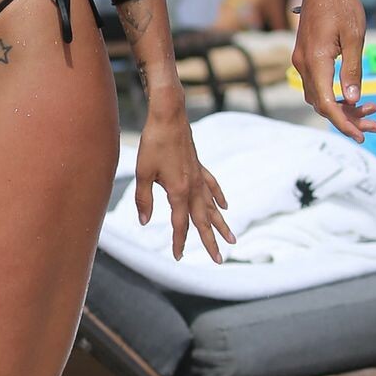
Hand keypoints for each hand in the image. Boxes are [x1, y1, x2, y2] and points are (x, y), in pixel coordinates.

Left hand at [134, 98, 234, 261]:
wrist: (168, 116)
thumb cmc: (153, 143)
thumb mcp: (143, 173)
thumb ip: (143, 199)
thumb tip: (144, 222)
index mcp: (178, 191)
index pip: (181, 224)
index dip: (179, 241)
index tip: (178, 257)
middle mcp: (193, 187)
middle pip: (203, 221)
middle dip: (211, 242)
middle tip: (219, 260)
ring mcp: (199, 177)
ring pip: (212, 207)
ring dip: (221, 224)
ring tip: (232, 239)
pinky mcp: (199, 166)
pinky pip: (213, 186)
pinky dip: (219, 198)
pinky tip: (225, 206)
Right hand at [291, 0, 375, 142]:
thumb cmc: (342, 6)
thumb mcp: (354, 38)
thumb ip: (352, 70)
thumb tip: (351, 100)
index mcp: (315, 60)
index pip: (325, 102)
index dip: (343, 122)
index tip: (360, 135)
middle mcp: (303, 64)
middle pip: (321, 103)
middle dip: (347, 118)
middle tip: (374, 125)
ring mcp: (302, 60)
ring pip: (319, 95)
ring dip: (342, 107)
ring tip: (371, 110)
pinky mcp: (306, 57)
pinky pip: (317, 84)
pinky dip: (334, 93)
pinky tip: (354, 95)